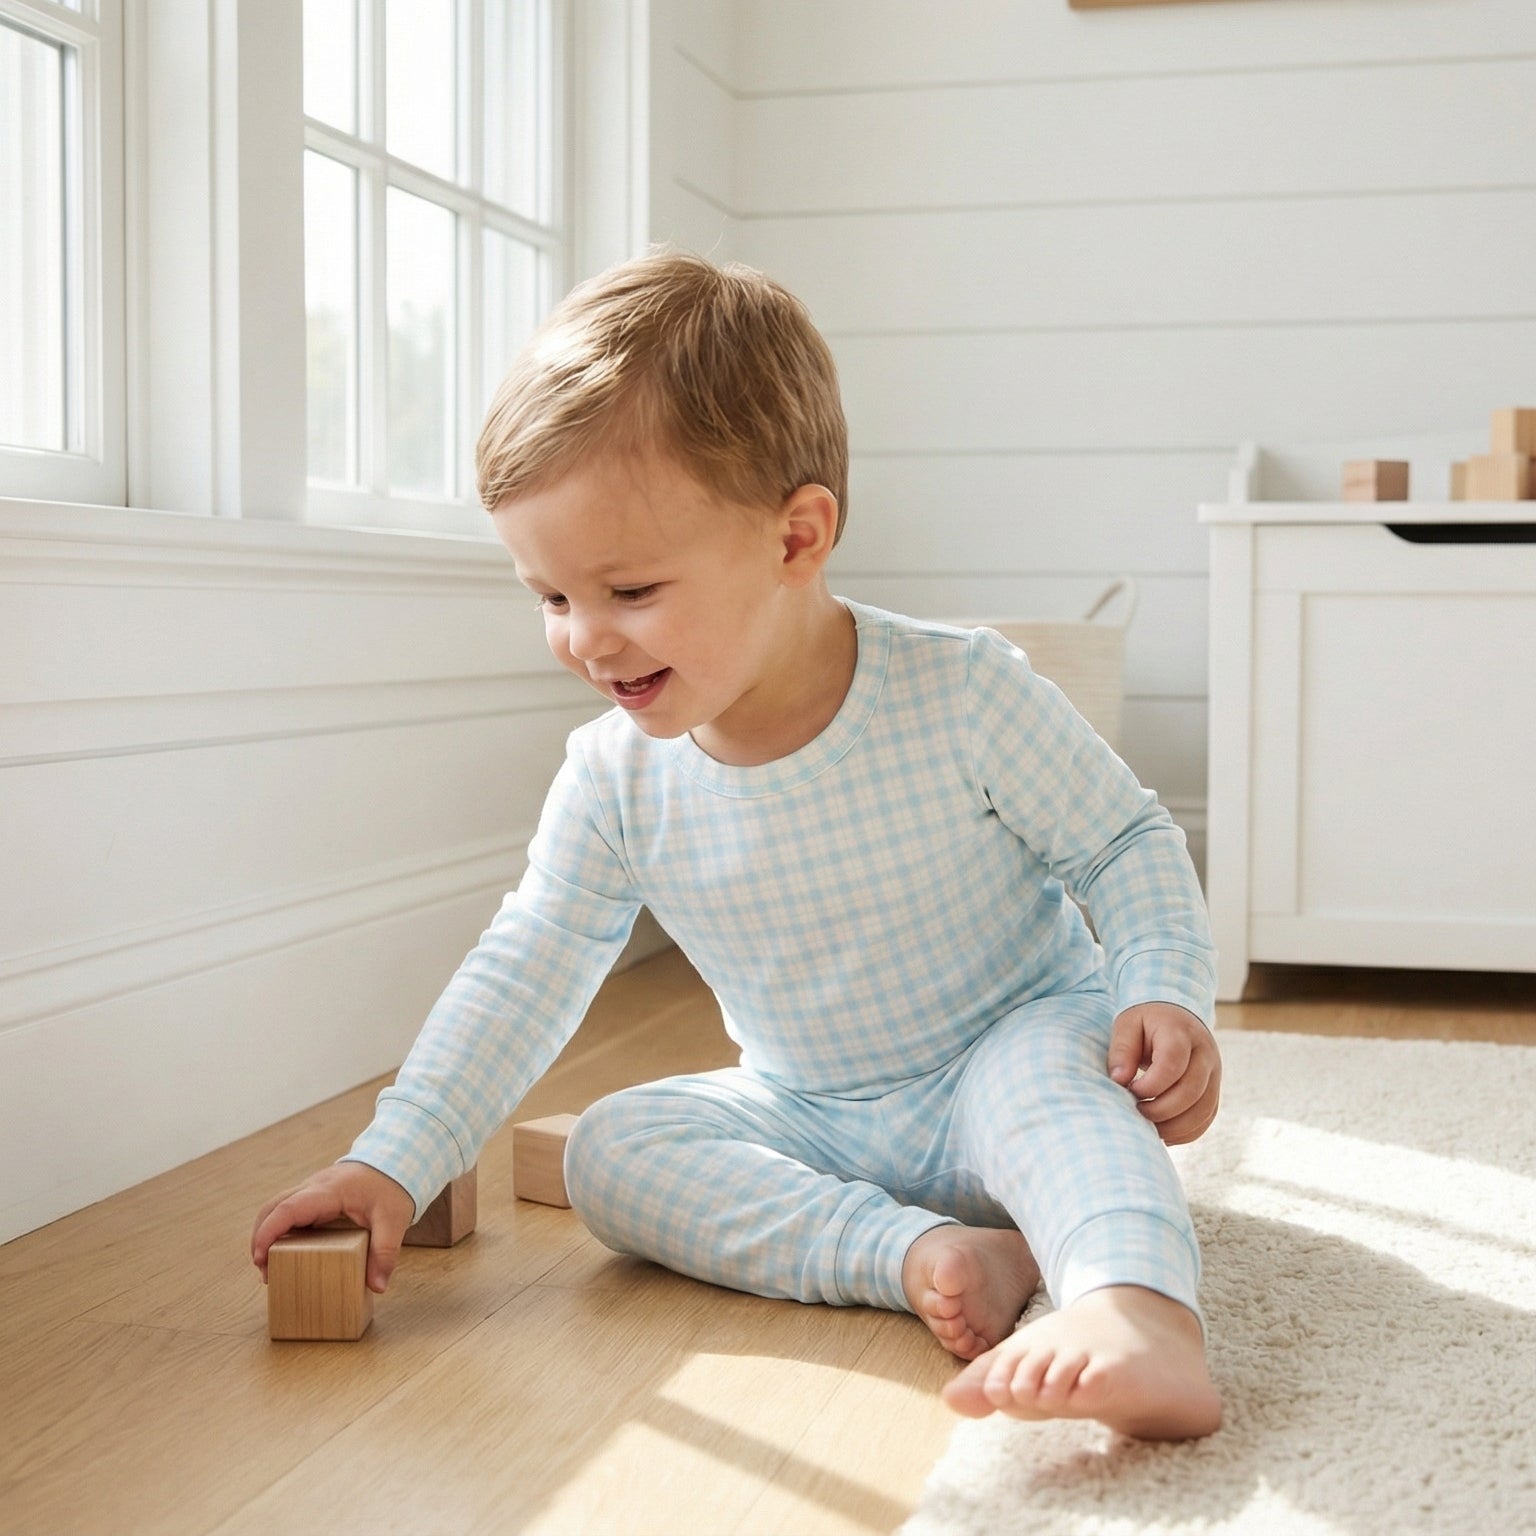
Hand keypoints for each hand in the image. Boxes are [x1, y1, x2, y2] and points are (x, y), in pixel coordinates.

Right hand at [251, 1161, 415, 1294]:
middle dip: (261, 1237)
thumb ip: (385, 1252)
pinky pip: (289, 1211)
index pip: (288, 1208)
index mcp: (328, 1191)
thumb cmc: (392, 1187)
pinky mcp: (314, 1197)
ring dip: (268, 1234)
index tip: (260, 1258)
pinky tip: (288, 1253)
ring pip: (277, 1207)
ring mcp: (312, 1190)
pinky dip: (281, 1230)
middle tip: (264, 1270)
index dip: (269, 1232)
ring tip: (271, 1267)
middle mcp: (314, 1187)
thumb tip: (377, 1286)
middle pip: (272, 1207)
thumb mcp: (394, 1220)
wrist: (394, 1162)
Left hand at [1107, 1001, 1220, 1145]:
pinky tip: (1164, 1132)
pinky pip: (1207, 1118)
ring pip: (1202, 1110)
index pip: (1172, 1065)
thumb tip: (1119, 1080)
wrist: (1176, 1017)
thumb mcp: (1128, 1025)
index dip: (1149, 1086)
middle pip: (1190, 1092)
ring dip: (1174, 1127)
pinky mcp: (1215, 1090)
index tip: (1131, 1089)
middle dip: (1160, 1110)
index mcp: (1180, 1033)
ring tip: (1148, 1125)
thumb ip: (1122, 1050)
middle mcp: (1205, 1054)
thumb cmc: (1146, 1023)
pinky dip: (1186, 1132)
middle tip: (1137, 1110)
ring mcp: (1214, 1073)